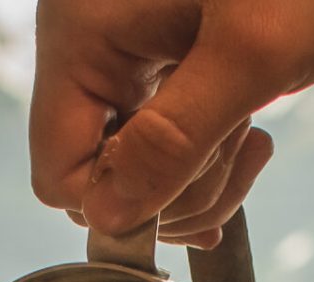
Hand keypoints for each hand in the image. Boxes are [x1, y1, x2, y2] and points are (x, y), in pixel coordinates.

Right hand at [31, 0, 313, 245]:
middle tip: (239, 149)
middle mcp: (99, 47)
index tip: (189, 188)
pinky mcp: (181, 66)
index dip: (121, 202)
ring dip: (203, 179)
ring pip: (145, 169)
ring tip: (254, 138)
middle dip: (173, 191)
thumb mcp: (250, 56)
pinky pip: (176, 144)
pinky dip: (213, 161)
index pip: (59, 169)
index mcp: (84, 33)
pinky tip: (253, 140)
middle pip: (104, 177)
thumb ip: (176, 141)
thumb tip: (110, 217)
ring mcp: (140, 57)